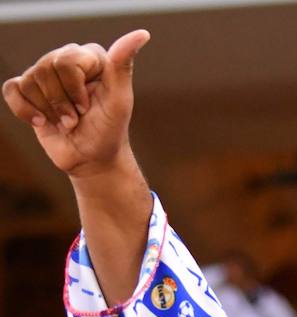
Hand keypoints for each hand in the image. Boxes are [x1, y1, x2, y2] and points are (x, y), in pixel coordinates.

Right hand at [2, 30, 148, 178]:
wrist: (93, 159)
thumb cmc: (109, 130)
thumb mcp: (119, 101)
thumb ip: (123, 66)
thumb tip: (141, 34)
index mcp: (88, 56)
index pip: (67, 61)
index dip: (74, 89)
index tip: (87, 108)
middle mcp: (65, 60)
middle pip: (46, 69)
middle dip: (61, 102)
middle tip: (76, 118)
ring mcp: (45, 75)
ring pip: (29, 81)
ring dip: (48, 111)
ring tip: (65, 123)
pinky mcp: (28, 91)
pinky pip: (12, 90)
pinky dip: (25, 110)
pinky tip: (41, 122)